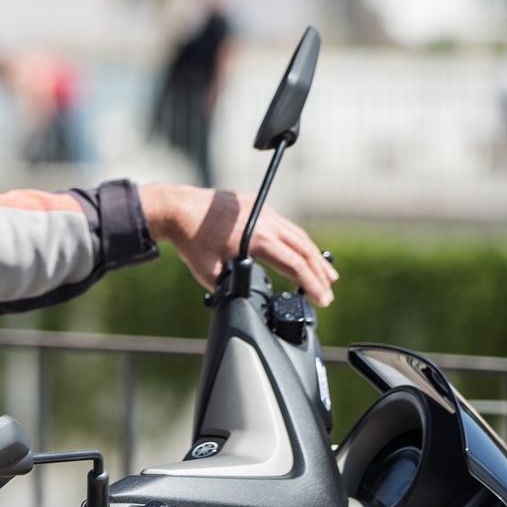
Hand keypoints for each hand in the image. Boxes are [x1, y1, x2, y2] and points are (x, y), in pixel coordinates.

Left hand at [139, 183, 338, 306]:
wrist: (177, 208)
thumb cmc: (190, 239)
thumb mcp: (209, 272)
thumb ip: (230, 287)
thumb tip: (241, 302)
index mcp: (257, 239)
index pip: (295, 265)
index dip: (312, 285)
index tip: (323, 300)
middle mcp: (266, 221)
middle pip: (304, 249)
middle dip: (320, 272)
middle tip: (330, 291)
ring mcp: (263, 210)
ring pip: (297, 234)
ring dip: (312, 254)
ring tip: (325, 273)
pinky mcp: (257, 204)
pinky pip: (284, 224)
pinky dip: (297, 240)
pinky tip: (300, 250)